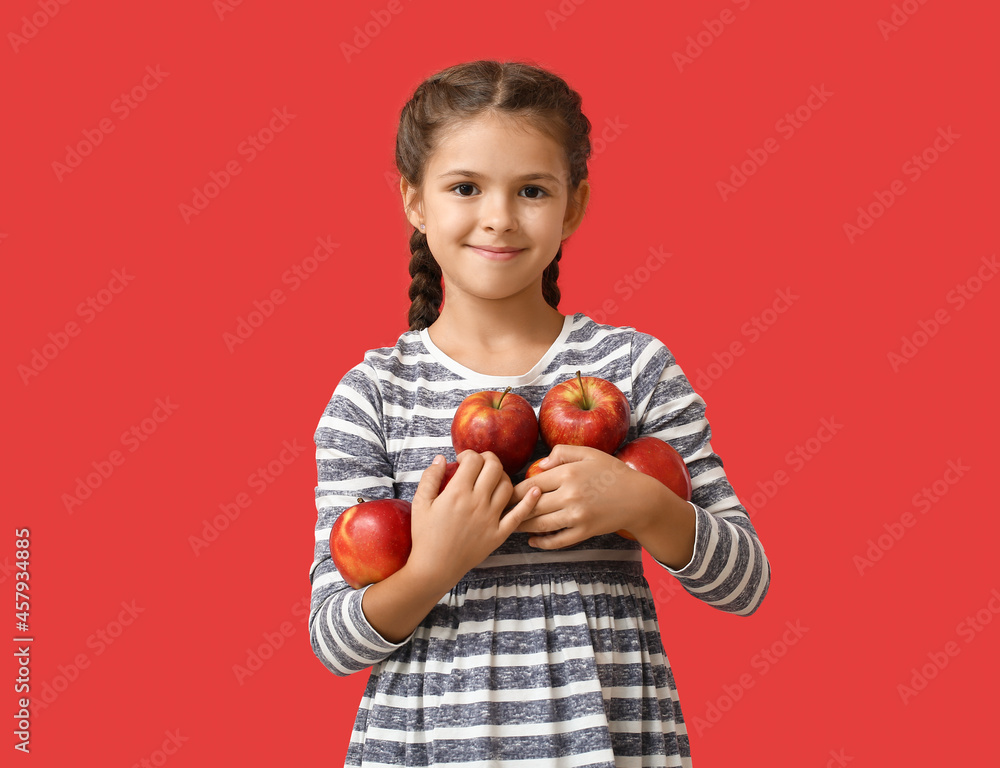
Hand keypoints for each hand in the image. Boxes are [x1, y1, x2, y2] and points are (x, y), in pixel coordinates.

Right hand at [407, 450, 541, 589]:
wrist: (435, 568)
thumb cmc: (425, 536)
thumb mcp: (420, 503)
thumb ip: (430, 477)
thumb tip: (441, 458)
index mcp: (457, 492)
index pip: (473, 460)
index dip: (468, 455)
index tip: (462, 461)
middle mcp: (478, 502)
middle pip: (494, 467)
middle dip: (488, 458)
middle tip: (480, 464)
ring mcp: (491, 518)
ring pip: (507, 486)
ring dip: (502, 475)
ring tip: (492, 478)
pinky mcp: (499, 533)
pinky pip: (519, 515)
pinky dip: (530, 501)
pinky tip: (536, 490)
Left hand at [507, 444, 663, 549]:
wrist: (639, 498)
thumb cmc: (612, 472)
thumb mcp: (589, 453)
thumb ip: (562, 453)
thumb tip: (540, 465)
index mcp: (569, 474)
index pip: (531, 484)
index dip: (513, 490)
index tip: (502, 493)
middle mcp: (570, 495)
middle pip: (531, 505)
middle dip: (513, 509)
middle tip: (498, 511)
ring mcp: (577, 516)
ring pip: (540, 524)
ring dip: (522, 526)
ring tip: (510, 525)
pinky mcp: (584, 532)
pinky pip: (558, 540)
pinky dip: (542, 543)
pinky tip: (532, 540)